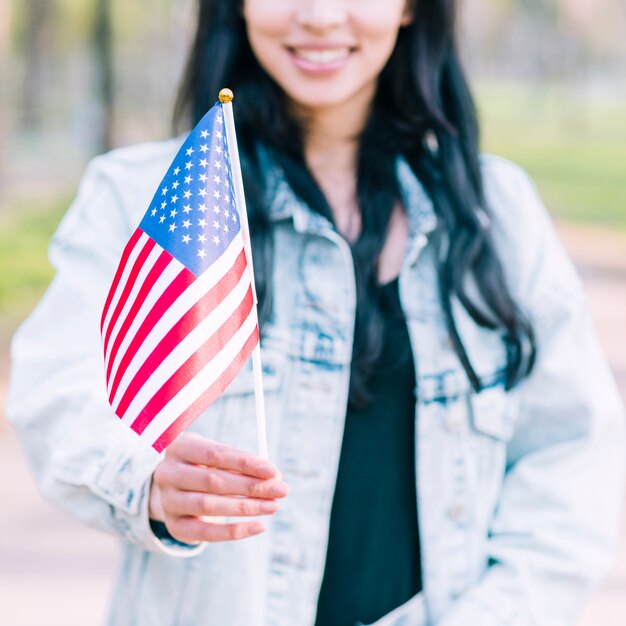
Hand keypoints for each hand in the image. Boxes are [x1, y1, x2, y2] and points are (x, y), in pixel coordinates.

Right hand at [149, 432, 287, 543]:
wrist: (173, 486)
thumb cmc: (203, 464)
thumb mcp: (216, 455)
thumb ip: (241, 464)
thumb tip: (273, 477)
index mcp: (179, 447)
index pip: (216, 455)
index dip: (246, 463)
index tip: (273, 471)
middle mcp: (168, 473)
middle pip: (213, 481)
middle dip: (251, 487)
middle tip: (281, 490)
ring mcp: (168, 501)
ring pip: (209, 506)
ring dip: (246, 507)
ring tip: (273, 506)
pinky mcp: (174, 526)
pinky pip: (205, 533)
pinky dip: (234, 531)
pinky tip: (259, 526)